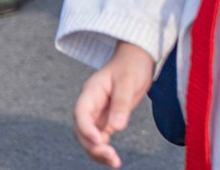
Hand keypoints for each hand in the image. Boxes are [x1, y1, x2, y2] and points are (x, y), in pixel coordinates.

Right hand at [73, 42, 154, 167]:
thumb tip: (116, 128)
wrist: (137, 59)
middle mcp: (90, 105)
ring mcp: (97, 114)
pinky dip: (105, 150)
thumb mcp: (128, 81)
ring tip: (114, 162)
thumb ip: (121, 104)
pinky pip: (101, 138)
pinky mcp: (106, 120)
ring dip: (98, 152)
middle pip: (82, 130)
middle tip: (110, 157)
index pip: (81, 114)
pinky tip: (113, 160)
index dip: (86, 129)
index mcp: (90, 92)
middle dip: (93, 146)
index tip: (99, 140)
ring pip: (90, 138)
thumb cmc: (131, 65)